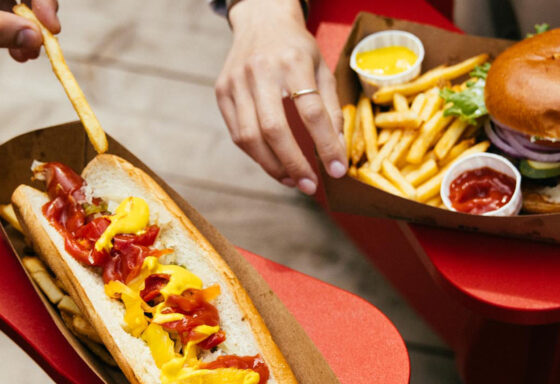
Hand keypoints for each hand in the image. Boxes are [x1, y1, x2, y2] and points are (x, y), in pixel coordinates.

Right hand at [216, 0, 346, 193]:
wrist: (261, 20)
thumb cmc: (297, 49)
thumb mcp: (322, 70)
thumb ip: (331, 109)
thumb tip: (337, 151)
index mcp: (293, 62)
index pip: (311, 112)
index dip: (326, 145)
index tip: (337, 169)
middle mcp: (260, 71)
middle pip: (275, 129)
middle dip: (294, 163)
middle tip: (310, 185)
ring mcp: (236, 82)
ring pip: (250, 137)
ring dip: (273, 166)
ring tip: (293, 180)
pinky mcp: (222, 92)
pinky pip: (238, 134)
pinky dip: (257, 155)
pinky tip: (274, 164)